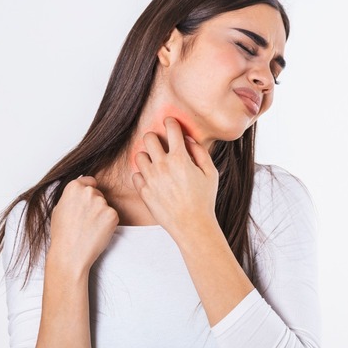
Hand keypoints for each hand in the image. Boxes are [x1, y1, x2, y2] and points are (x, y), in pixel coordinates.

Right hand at [48, 176, 118, 273]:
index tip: (88, 200)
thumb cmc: (62, 234)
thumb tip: (79, 191)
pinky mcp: (113, 214)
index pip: (89, 181)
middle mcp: (89, 192)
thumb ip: (71, 197)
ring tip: (89, 228)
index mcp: (73, 187)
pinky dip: (108, 223)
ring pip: (105, 205)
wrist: (70, 254)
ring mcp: (102, 203)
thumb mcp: (58, 209)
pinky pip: (112, 216)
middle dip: (94, 204)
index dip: (89, 190)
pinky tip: (97, 232)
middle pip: (98, 193)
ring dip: (101, 214)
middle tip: (85, 220)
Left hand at [132, 117, 218, 234]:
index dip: (171, 122)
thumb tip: (188, 139)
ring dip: (147, 156)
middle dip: (155, 137)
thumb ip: (200, 152)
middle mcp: (162, 166)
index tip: (170, 123)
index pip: (171, 128)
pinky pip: (136, 175)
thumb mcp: (211, 174)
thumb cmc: (204, 200)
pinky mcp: (143, 192)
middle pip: (148, 137)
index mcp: (180, 158)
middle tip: (161, 144)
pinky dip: (143, 175)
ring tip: (156, 163)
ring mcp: (151, 179)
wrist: (192, 226)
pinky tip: (153, 179)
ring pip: (139, 155)